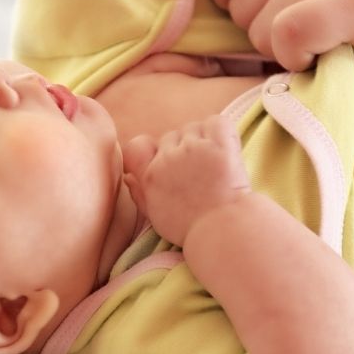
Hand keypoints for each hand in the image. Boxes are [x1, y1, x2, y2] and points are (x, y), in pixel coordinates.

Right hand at [122, 115, 250, 246]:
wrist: (223, 230)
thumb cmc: (190, 228)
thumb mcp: (155, 215)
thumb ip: (139, 193)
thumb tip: (128, 176)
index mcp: (151, 175)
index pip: (137, 144)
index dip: (150, 149)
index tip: (163, 160)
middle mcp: (168, 158)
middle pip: (170, 136)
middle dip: (182, 148)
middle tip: (197, 169)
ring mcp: (194, 149)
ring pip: (193, 128)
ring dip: (202, 139)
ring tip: (213, 162)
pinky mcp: (220, 146)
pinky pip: (216, 122)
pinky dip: (220, 131)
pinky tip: (225, 148)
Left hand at [201, 0, 353, 70]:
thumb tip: (225, 14)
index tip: (258, 15)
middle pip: (237, 2)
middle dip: (264, 35)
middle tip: (313, 40)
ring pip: (257, 25)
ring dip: (286, 52)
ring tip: (334, 45)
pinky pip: (286, 36)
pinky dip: (298, 59)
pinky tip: (332, 57)